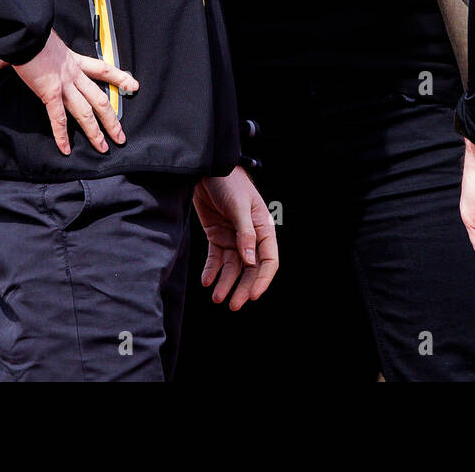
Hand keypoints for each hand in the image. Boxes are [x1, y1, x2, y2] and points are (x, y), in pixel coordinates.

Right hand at [0, 28, 136, 155]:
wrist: (27, 29)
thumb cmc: (29, 33)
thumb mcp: (31, 42)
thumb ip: (14, 56)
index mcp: (72, 59)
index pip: (102, 69)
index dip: (119, 78)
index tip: (133, 85)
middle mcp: (73, 74)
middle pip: (99, 99)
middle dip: (111, 119)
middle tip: (121, 136)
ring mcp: (63, 84)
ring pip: (86, 112)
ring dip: (95, 132)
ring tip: (104, 147)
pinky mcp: (50, 91)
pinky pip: (58, 118)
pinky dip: (61, 135)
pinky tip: (66, 149)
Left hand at [194, 168, 279, 309]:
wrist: (206, 168)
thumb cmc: (229, 182)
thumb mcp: (239, 206)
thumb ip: (245, 233)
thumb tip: (250, 261)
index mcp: (263, 227)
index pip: (268, 260)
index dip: (262, 279)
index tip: (253, 296)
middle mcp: (250, 235)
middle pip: (250, 268)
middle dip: (243, 287)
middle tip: (233, 306)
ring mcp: (233, 236)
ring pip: (233, 267)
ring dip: (226, 283)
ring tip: (216, 297)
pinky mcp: (216, 235)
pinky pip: (216, 259)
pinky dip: (212, 271)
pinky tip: (206, 281)